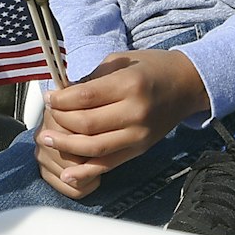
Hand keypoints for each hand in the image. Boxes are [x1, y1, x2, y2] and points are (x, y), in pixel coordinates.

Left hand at [35, 48, 208, 196]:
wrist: (188, 84)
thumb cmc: (154, 68)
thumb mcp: (122, 61)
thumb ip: (93, 79)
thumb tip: (62, 95)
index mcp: (130, 84)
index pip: (85, 97)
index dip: (60, 99)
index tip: (49, 97)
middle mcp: (136, 112)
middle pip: (86, 124)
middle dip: (60, 121)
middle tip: (47, 116)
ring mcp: (138, 134)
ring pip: (93, 147)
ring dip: (65, 146)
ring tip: (47, 140)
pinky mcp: (139, 149)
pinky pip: (108, 164)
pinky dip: (85, 172)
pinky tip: (67, 172)